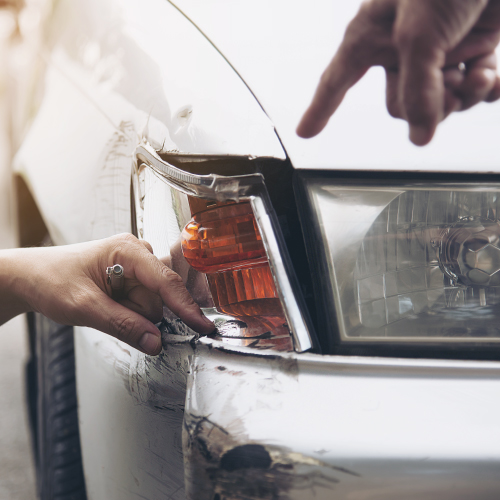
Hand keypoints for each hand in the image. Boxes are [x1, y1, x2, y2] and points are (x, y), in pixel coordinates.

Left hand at [5, 234, 214, 355]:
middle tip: (109, 312)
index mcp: (127, 250)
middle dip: (140, 314)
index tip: (203, 326)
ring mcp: (135, 267)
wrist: (32, 278)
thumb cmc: (51, 279)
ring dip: (132, 315)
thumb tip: (156, 342)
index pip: (166, 281)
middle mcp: (136, 254)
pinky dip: (131, 313)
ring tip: (103, 306)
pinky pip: (144, 305)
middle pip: (159, 297)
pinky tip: (111, 306)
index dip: (185, 306)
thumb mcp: (84, 307)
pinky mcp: (132, 279)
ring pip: (152, 304)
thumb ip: (123, 325)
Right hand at [297, 0, 499, 144]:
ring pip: (436, 101)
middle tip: (446, 89)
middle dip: (427, 106)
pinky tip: (489, 80)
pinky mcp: (471, 45)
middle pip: (400, 105)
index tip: (305, 132)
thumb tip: (420, 138)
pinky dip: (482, 88)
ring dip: (460, 96)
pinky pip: (469, 87)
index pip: (336, 81)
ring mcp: (436, 47)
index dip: (319, 109)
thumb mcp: (421, 33)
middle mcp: (399, 45)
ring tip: (474, 75)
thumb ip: (417, 90)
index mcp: (371, 34)